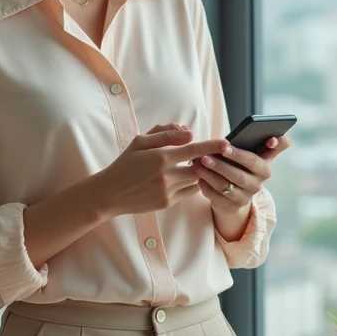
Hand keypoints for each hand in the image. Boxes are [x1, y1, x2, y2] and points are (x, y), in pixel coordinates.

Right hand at [94, 124, 230, 216]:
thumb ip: (165, 134)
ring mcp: (168, 191)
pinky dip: (190, 184)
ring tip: (194, 165)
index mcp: (161, 157)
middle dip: (207, 161)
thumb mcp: (140, 142)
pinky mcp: (167, 203)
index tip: (226, 143)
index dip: (212, 146)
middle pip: (199, 168)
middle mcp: (167, 176)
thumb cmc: (125, 163)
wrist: (110, 193)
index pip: (194, 150)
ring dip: (199, 173)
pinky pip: (187, 192)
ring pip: (195, 181)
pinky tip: (183, 177)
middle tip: (208, 155)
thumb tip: (188, 132)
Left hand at [192, 135, 290, 214]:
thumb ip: (266, 143)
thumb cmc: (243, 164)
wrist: (237, 190)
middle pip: (238, 175)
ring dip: (209, 175)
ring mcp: (245, 198)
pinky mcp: (233, 207)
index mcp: (264, 168)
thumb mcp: (256, 154)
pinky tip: (198, 178)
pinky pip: (217, 198)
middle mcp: (257, 184)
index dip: (243, 154)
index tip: (226, 147)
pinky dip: (206, 187)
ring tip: (197, 165)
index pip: (256, 160)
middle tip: (204, 156)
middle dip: (220, 164)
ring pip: (225, 186)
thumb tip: (273, 138)